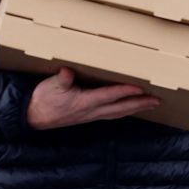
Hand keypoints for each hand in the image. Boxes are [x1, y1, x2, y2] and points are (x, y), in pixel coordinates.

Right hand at [26, 67, 159, 129]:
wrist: (32, 117)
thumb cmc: (42, 100)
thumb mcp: (50, 86)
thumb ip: (61, 79)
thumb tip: (66, 71)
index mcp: (84, 102)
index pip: (110, 96)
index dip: (126, 92)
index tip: (141, 88)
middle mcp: (91, 111)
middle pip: (121, 108)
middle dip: (140, 104)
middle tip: (157, 100)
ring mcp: (91, 116)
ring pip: (118, 113)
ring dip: (136, 109)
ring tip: (151, 104)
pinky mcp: (88, 117)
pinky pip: (111, 115)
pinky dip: (124, 111)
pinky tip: (129, 109)